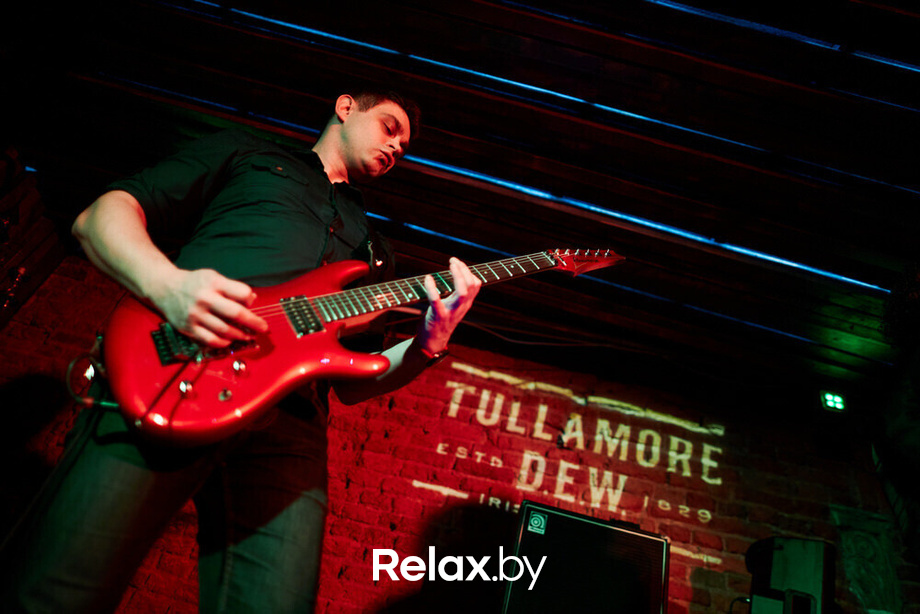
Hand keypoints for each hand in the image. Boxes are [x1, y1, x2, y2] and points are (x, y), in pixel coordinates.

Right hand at [150, 268, 268, 347]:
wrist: (165, 288)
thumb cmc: (194, 283)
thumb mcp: (213, 277)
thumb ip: (233, 288)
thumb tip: (252, 300)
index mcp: (213, 283)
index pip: (242, 293)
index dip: (250, 299)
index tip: (251, 304)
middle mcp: (204, 298)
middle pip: (236, 314)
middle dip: (253, 323)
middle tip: (263, 328)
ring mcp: (196, 314)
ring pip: (225, 330)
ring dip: (240, 335)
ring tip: (248, 335)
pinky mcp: (189, 328)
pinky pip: (211, 340)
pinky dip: (223, 342)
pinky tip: (229, 340)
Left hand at [417, 257, 480, 352]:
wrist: (432, 342)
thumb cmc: (440, 322)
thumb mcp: (453, 307)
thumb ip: (456, 294)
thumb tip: (453, 275)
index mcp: (466, 304)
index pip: (476, 284)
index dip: (468, 271)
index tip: (457, 263)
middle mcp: (461, 307)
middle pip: (472, 285)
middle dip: (464, 269)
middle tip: (453, 261)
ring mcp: (451, 312)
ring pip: (462, 292)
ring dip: (457, 276)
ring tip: (450, 265)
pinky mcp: (438, 316)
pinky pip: (436, 300)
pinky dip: (432, 288)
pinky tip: (428, 279)